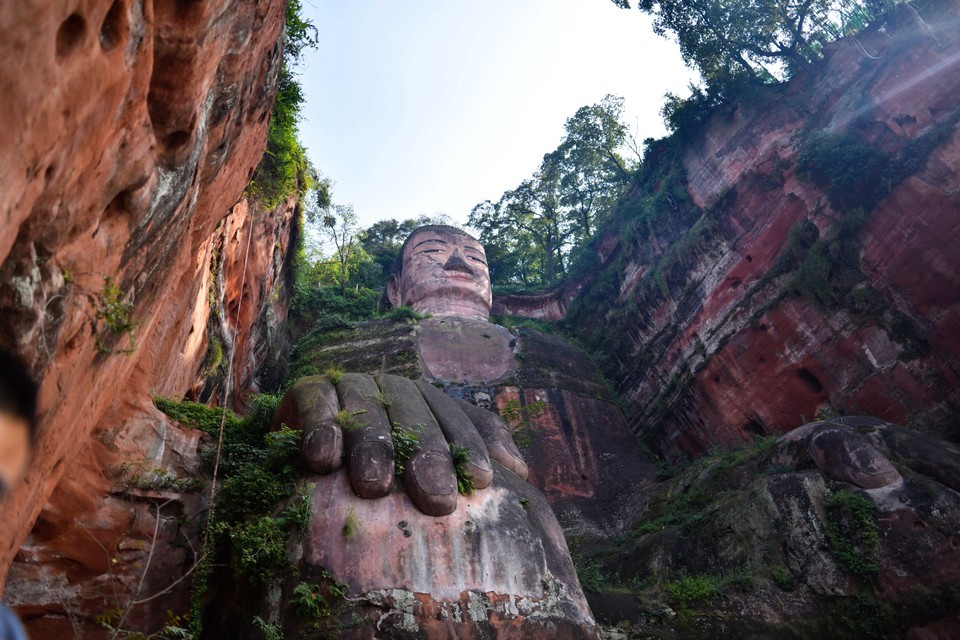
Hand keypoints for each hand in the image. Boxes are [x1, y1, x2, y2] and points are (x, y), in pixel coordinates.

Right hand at [272, 372, 527, 515]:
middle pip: (415, 413)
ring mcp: (351, 385)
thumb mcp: (431, 463)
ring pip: (367, 406)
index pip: (456, 419)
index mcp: (427, 403)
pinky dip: (319, 427)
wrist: (309, 458)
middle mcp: (392, 389)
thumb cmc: (384, 471)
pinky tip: (322, 460)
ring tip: (375, 487)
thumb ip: (473, 457)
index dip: (471, 447)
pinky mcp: (308, 389)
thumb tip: (519, 472)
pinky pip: (315, 401)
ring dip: (371, 444)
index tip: (484, 482)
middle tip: (436, 500)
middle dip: (427, 454)